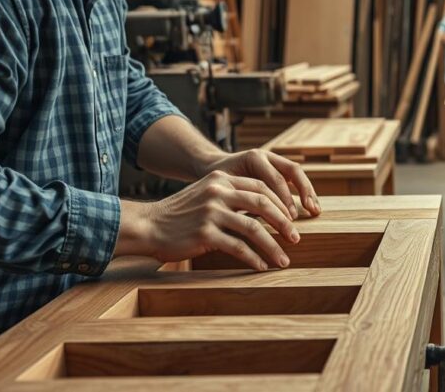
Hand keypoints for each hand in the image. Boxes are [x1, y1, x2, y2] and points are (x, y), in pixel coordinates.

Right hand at [120, 170, 299, 270]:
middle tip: (296, 238)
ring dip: (273, 246)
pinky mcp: (204, 234)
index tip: (293, 220)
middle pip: (263, 205)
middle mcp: (218, 192)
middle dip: (284, 223)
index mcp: (222, 179)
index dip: (281, 204)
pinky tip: (261, 266)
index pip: (262, 187)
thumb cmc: (182, 214)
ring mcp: (211, 212)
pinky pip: (238, 247)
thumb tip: (269, 211)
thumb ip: (234, 197)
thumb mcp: (208, 195)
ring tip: (284, 259)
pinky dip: (253, 258)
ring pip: (254, 229)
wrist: (148, 225)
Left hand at [201, 149, 320, 218]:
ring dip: (308, 192)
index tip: (290, 219)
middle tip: (310, 210)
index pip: (274, 179)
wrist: (211, 167)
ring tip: (315, 210)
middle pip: (292, 171)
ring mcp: (273, 160)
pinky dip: (303, 193)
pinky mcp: (277, 168)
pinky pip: (294, 179)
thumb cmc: (214, 184)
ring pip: (297, 173)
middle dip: (304, 191)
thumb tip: (251, 223)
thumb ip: (239, 200)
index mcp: (252, 158)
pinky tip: (309, 208)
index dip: (284, 199)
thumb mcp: (222, 191)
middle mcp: (266, 156)